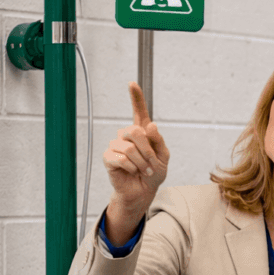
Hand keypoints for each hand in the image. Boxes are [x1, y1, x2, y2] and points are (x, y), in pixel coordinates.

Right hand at [103, 82, 168, 242]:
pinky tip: (133, 171)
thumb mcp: (164, 157)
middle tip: (152, 163)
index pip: (139, 111)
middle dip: (148, 150)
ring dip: (141, 162)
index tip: (132, 83)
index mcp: (142, 132)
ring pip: (130, 148)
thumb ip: (158, 141)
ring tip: (144, 170)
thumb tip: (150, 125)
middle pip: (135, 131)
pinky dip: (132, 167)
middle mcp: (127, 136)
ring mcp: (117, 145)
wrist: (143, 191)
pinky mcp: (109, 157)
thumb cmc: (154, 173)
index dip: (136, 97)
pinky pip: (121, 158)